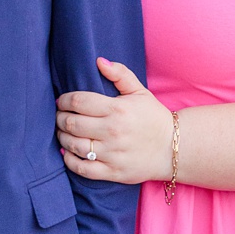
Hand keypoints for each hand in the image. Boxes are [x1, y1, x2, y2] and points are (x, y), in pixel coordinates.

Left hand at [57, 58, 171, 185]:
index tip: (61, 101)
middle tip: (59, 116)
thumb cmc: (153, 117)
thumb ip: (120, 74)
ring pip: (74, 145)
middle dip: (60, 118)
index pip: (78, 101)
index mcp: (117, 109)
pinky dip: (69, 161)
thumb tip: (99, 60)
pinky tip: (67, 152)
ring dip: (62, 137)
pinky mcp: (114, 172)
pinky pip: (83, 169)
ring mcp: (113, 154)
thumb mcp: (140, 92)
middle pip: (72, 123)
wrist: (175, 149)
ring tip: (62, 132)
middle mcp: (113, 132)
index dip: (64, 100)